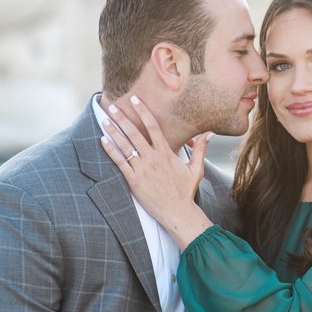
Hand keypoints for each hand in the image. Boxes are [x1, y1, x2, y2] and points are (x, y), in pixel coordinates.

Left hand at [100, 96, 214, 247]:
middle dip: (122, 118)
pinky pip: (119, 162)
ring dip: (113, 131)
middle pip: (135, 133)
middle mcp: (153, 158)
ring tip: (104, 119)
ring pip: (125, 146)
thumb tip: (209, 133)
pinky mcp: (133, 181)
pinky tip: (103, 140)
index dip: (143, 111)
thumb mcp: (196, 168)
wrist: (178, 212)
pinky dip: (110, 150)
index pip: (153, 126)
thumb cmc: (186, 191)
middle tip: (112, 106)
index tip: (135, 100)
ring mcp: (142, 169)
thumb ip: (200, 149)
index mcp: (166, 153)